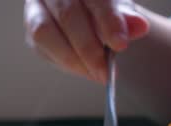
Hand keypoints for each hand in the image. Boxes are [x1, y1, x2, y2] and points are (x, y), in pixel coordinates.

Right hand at [24, 0, 148, 82]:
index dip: (107, 19)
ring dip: (73, 58)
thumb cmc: (106, 10)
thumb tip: (139, 26)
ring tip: (97, 73)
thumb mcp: (121, 12)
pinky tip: (86, 70)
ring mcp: (36, 5)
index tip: (120, 44)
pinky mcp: (32, 26)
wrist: (92, 14)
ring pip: (44, 31)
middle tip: (106, 70)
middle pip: (67, 13)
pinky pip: (42, 46)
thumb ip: (128, 18)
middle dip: (89, 47)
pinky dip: (66, 62)